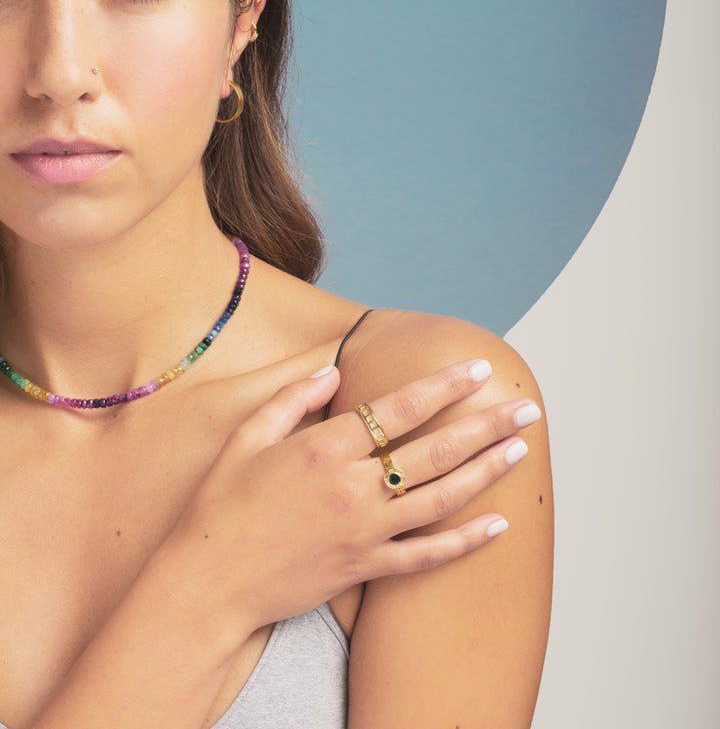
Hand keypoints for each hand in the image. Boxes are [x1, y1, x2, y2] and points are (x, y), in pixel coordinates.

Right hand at [159, 358, 540, 647]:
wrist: (207, 583)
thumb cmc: (221, 505)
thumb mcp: (246, 437)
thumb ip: (293, 400)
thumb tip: (335, 371)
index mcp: (324, 448)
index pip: (400, 407)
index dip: (444, 385)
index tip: (478, 368)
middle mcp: (352, 487)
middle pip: (435, 449)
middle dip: (487, 424)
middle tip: (527, 408)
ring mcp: (363, 531)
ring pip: (441, 497)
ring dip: (487, 472)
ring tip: (521, 449)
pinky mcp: (364, 568)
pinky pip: (425, 555)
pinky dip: (464, 542)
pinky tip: (497, 525)